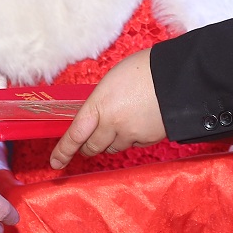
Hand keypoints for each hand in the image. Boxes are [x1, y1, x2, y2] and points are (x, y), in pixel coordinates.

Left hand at [49, 48, 165, 168]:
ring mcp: (130, 135)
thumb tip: (96, 114)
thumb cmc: (143, 70)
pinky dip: (131, 139)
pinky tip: (138, 122)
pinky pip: (133, 145)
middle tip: (89, 142)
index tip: (55, 162)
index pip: (75, 134)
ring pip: (113, 147)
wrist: (177, 78)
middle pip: (92, 147)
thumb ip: (100, 101)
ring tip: (120, 122)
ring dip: (111, 141)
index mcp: (99, 104)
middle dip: (88, 146)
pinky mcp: (147, 141)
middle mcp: (112, 123)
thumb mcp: (112, 81)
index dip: (63, 151)